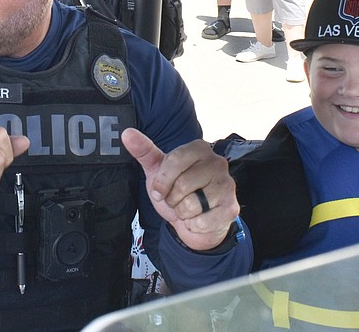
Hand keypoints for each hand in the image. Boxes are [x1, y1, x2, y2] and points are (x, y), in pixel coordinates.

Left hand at [122, 128, 239, 250]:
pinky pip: (201, 222)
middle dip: (172, 199)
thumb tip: (127, 133)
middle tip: (179, 199)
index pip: (173, 160)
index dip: (161, 181)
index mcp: (199, 148)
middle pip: (181, 184)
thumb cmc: (178, 192)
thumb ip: (144, 151)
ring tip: (190, 209)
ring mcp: (227, 185)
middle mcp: (218, 162)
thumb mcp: (158, 171)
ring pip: (190, 205)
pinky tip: (200, 218)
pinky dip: (194, 225)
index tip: (160, 189)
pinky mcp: (231, 208)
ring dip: (183, 213)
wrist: (196, 222)